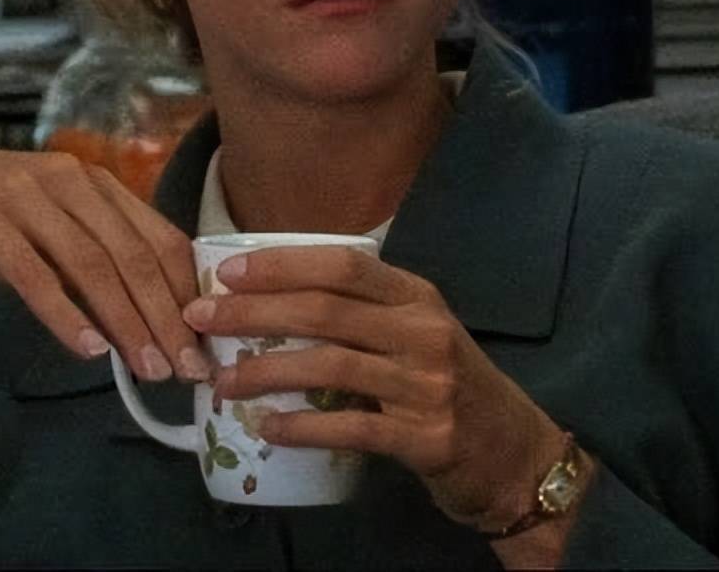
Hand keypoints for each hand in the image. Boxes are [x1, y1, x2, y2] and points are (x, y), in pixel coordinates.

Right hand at [0, 143, 209, 382]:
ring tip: (149, 368)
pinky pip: (33, 273)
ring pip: (92, 264)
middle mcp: (69, 180)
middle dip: (167, 315)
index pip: (160, 237)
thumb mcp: (49, 233)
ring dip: (126, 322)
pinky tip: (89, 349)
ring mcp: (25, 195)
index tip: (206, 341)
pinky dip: (65, 313)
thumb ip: (93, 264)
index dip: (188, 290)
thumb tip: (150, 321)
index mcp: (96, 183)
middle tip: (187, 368)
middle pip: (133, 254)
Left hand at [180, 245, 567, 529]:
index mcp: (417, 296)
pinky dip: (303, 427)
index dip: (282, 265)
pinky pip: (352, 427)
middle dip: (254, 313)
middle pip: (325, 310)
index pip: (343, 265)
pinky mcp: (427, 437)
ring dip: (266, 371)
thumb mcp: (417, 333)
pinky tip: (268, 429)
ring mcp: (428, 384)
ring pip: (330, 365)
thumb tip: (270, 303)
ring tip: (223, 382)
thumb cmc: (450, 386)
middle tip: (202, 320)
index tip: (228, 273)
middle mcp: (424, 330)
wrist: (516, 455)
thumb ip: (363, 314)